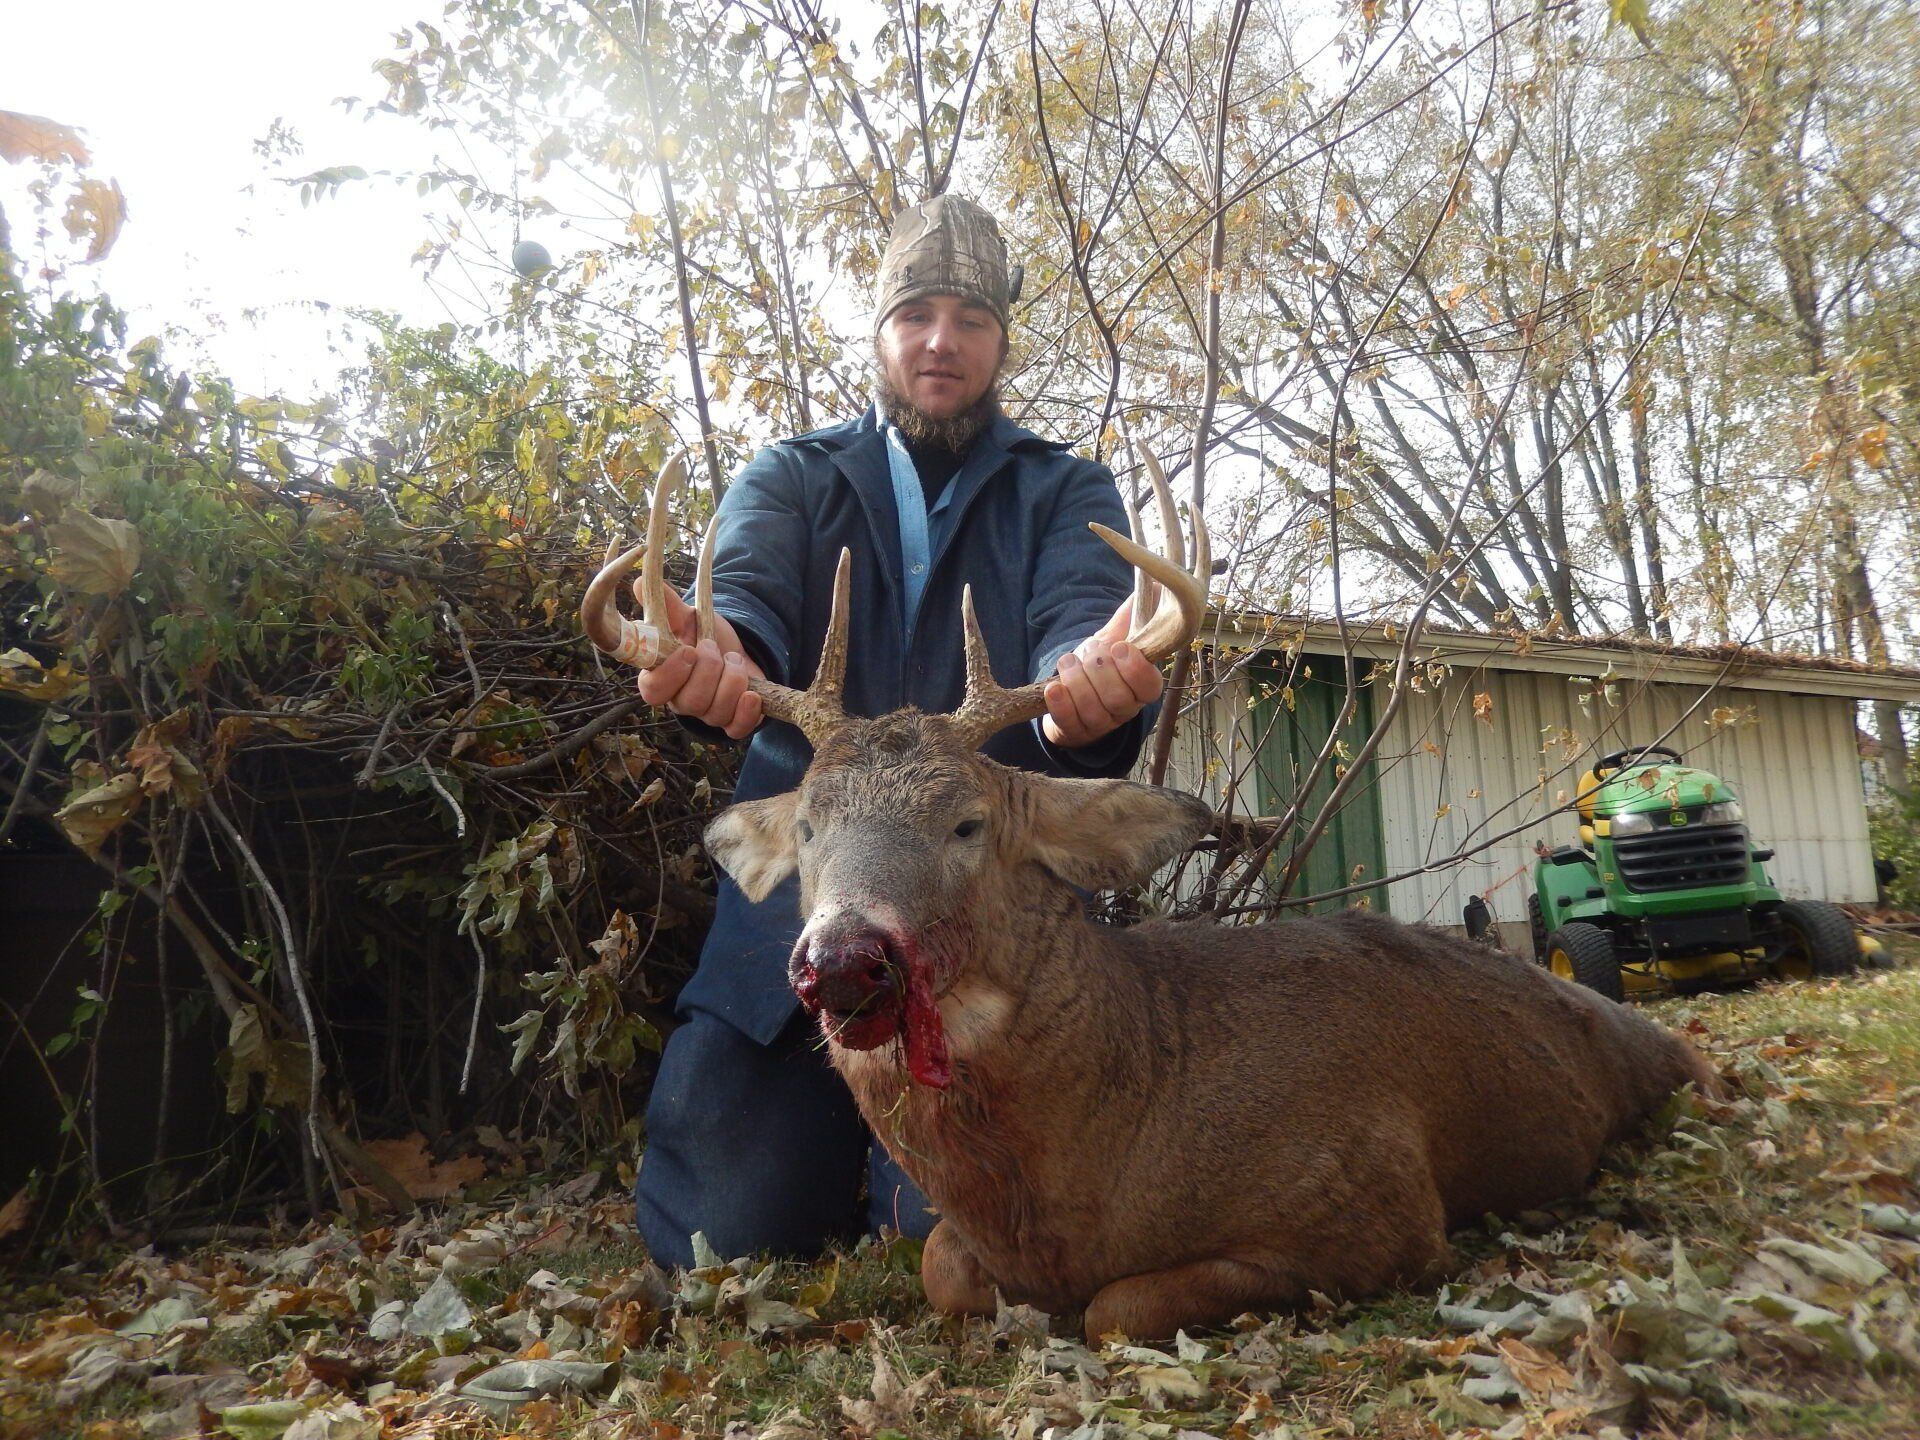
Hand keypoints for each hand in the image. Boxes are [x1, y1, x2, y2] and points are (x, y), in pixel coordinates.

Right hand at [634, 583, 765, 739]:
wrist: (735, 648)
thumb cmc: (703, 635)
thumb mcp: (687, 616)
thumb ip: (666, 604)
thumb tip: (639, 582)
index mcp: (661, 678)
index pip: (653, 690)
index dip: (671, 675)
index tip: (689, 651)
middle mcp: (680, 700)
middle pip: (689, 702)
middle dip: (709, 671)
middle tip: (715, 648)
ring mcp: (706, 714)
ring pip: (715, 713)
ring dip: (732, 681)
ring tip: (734, 660)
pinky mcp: (731, 721)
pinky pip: (736, 729)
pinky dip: (747, 712)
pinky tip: (752, 694)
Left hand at [1040, 600, 1163, 748]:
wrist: (1074, 696)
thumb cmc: (1099, 666)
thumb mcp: (1114, 640)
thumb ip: (1131, 617)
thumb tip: (1150, 583)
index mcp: (1141, 687)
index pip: (1149, 685)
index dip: (1135, 668)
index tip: (1119, 647)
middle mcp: (1124, 709)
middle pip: (1118, 698)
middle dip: (1100, 671)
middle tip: (1089, 653)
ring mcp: (1100, 724)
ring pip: (1094, 711)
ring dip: (1077, 682)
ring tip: (1067, 662)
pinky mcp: (1074, 731)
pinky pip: (1069, 723)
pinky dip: (1060, 704)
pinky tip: (1053, 687)